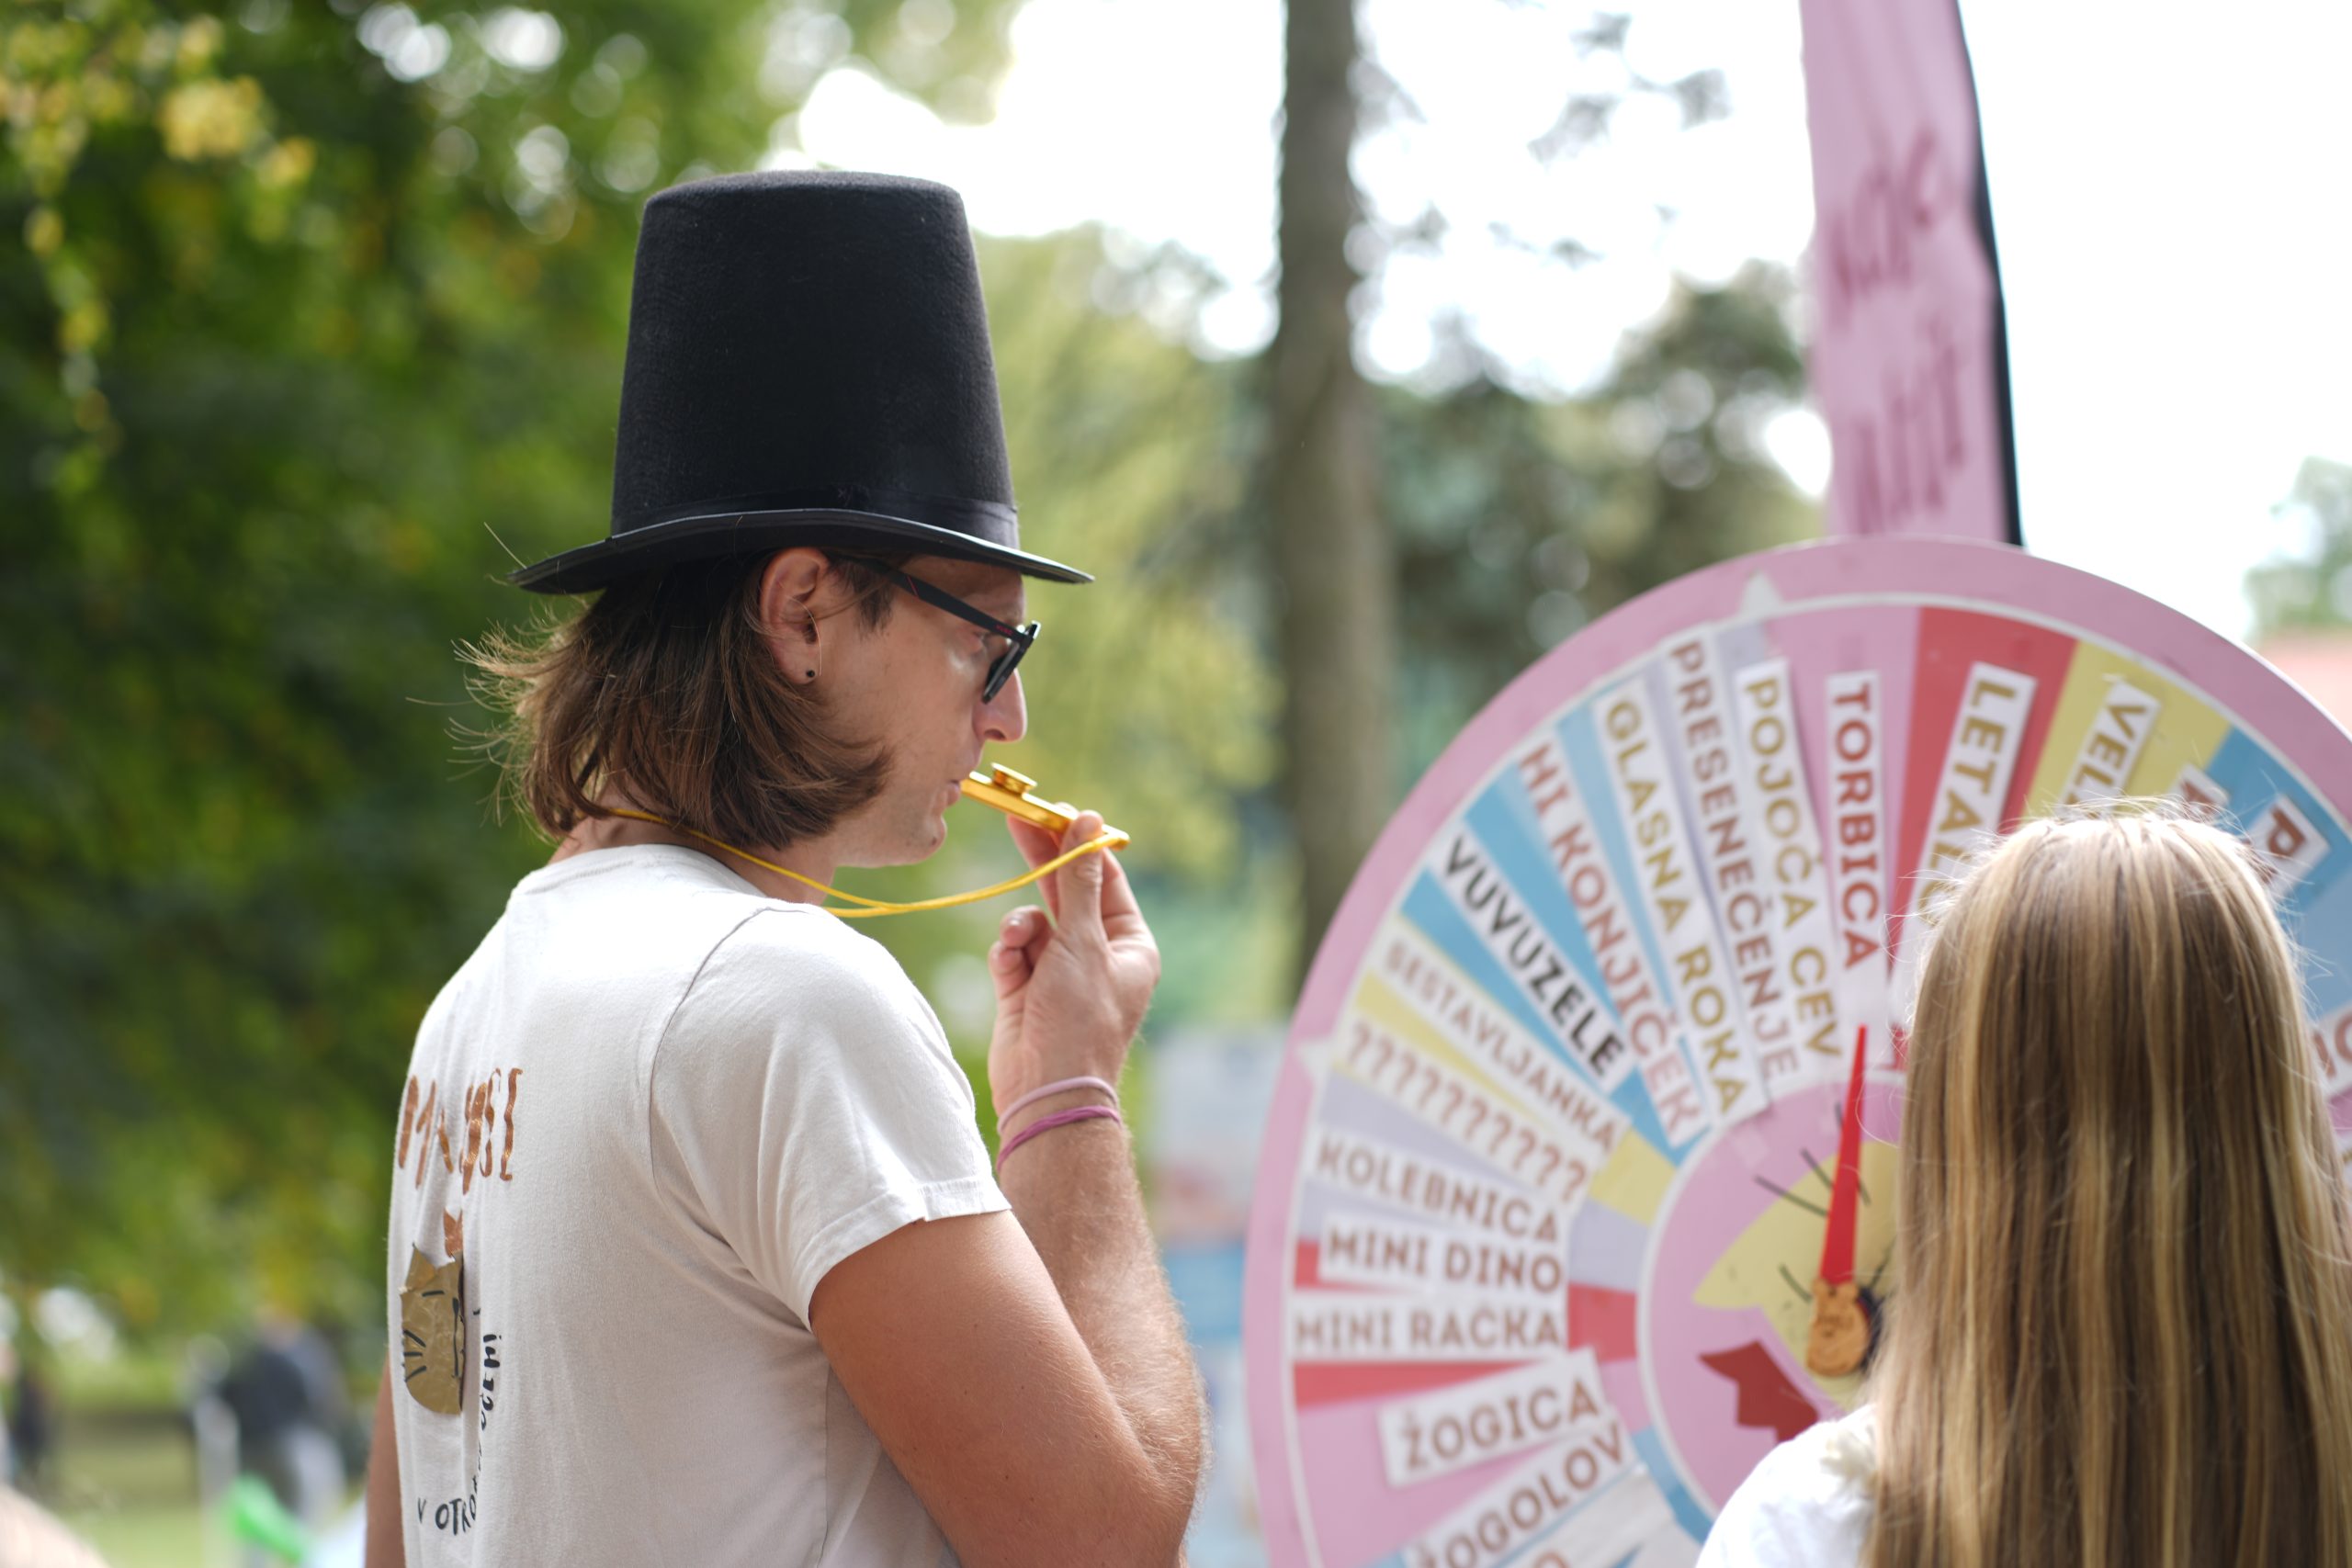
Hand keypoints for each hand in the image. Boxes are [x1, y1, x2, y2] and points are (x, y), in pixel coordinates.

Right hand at [986, 811, 1159, 1128]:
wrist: (1046, 1090)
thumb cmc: (1080, 1019)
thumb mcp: (1083, 941)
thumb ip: (1079, 879)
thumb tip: (1088, 821)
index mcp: (1129, 944)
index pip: (1104, 878)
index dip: (1079, 843)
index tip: (1054, 811)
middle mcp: (1096, 955)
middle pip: (1065, 892)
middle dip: (1041, 862)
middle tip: (1016, 818)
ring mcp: (1059, 973)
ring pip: (1031, 921)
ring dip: (1020, 927)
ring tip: (1018, 944)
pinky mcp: (1024, 990)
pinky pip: (1011, 952)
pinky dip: (1007, 954)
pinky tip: (1009, 965)